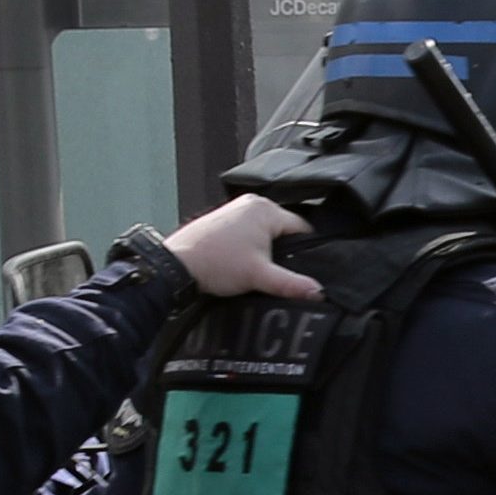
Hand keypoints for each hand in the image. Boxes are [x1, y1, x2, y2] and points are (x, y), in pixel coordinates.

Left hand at [158, 196, 323, 300]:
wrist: (177, 265)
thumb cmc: (215, 263)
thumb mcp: (259, 276)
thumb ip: (292, 284)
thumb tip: (318, 291)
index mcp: (266, 209)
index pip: (302, 228)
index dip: (307, 250)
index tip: (304, 268)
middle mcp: (252, 203)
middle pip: (284, 228)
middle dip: (285, 250)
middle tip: (278, 270)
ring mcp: (236, 208)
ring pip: (267, 230)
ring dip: (267, 248)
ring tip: (259, 266)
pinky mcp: (225, 218)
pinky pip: (251, 229)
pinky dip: (253, 244)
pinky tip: (245, 260)